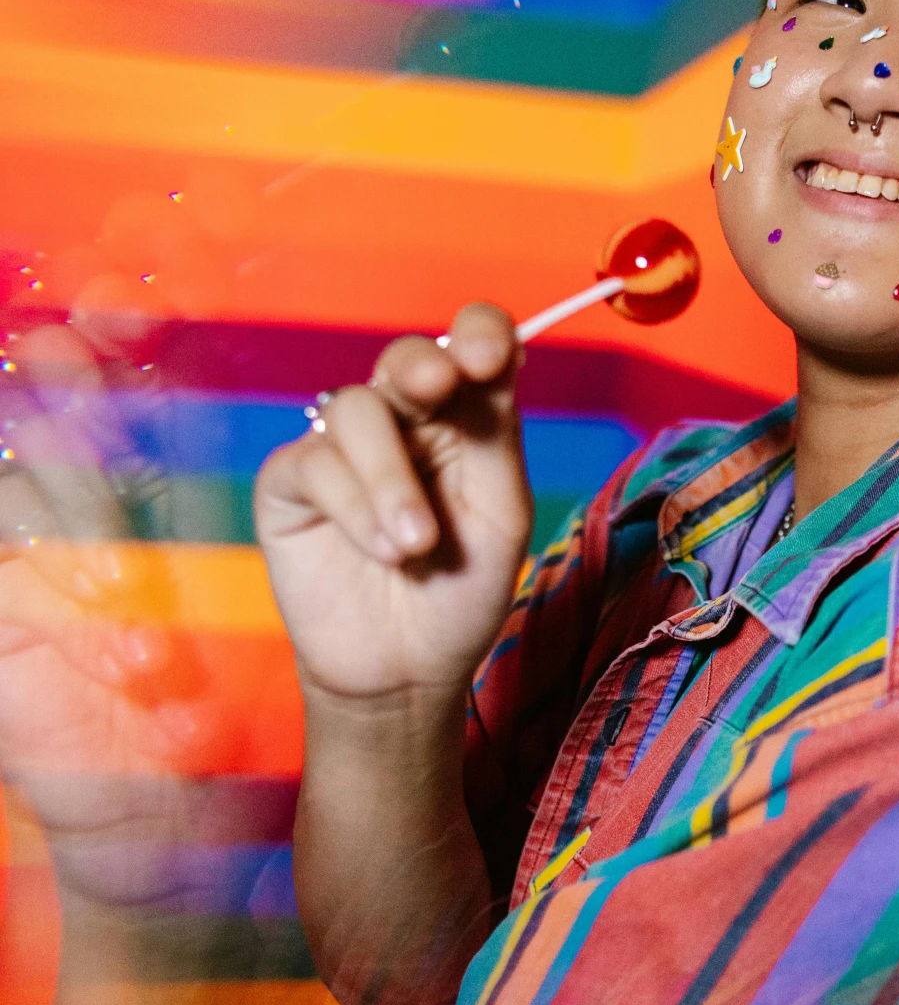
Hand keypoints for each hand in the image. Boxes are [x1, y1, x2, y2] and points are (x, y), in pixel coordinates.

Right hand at [254, 304, 532, 707]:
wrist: (405, 671)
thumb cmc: (460, 593)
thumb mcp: (500, 517)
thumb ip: (496, 438)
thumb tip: (497, 360)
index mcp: (464, 420)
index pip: (471, 347)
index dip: (479, 333)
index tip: (491, 351)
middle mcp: (403, 422)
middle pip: (406, 359)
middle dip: (422, 367)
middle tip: (439, 386)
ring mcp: (342, 449)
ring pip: (356, 410)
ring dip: (390, 477)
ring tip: (416, 546)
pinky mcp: (292, 483)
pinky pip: (315, 464)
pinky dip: (355, 507)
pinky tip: (383, 551)